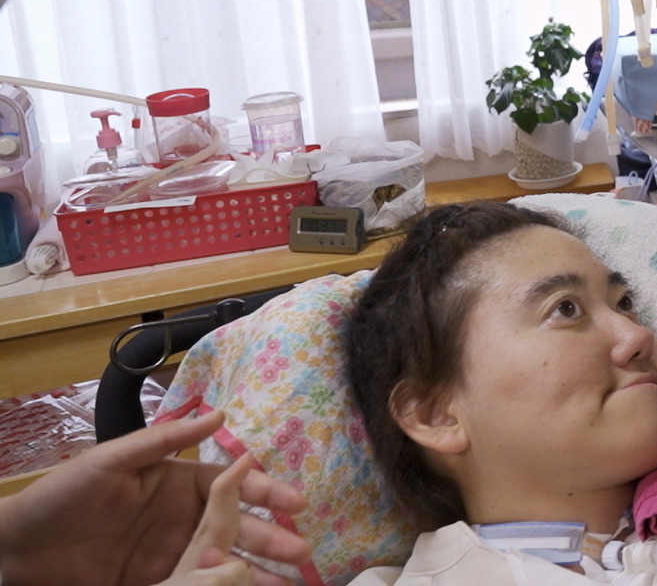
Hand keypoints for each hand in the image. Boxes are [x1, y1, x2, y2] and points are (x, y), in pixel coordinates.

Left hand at [0, 410, 310, 585]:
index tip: (295, 502)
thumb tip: (220, 414)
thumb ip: (165, 440)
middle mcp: (180, 521)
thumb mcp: (111, 461)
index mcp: (176, 485)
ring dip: (257, 571)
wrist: (14, 552)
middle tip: (301, 552)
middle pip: (237, 528)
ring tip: (288, 583)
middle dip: (272, 538)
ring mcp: (170, 558)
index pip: (231, 486)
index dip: (265, 491)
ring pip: (225, 563)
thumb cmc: (59, 497)